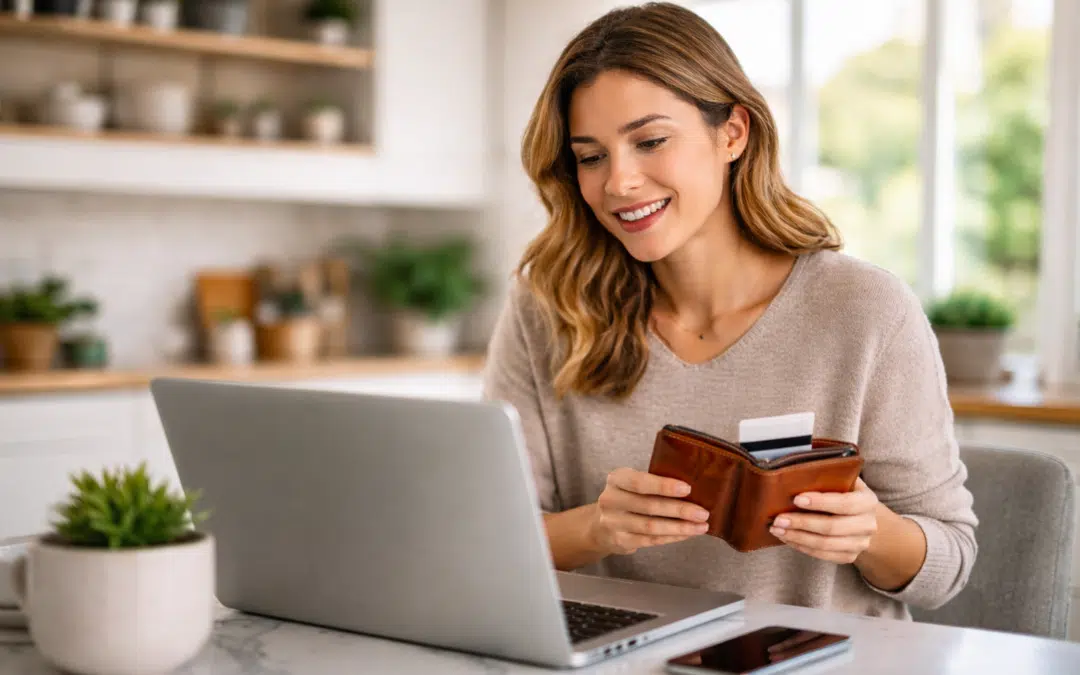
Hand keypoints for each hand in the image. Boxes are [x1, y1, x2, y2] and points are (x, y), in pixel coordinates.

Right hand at [591, 468, 710, 555]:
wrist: (602, 525)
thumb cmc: (627, 498)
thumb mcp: (632, 483)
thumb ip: (654, 482)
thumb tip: (694, 488)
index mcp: (616, 479)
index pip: (639, 482)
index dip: (663, 486)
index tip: (687, 489)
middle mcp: (611, 500)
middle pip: (649, 506)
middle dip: (679, 510)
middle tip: (702, 512)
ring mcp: (613, 523)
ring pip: (651, 526)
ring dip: (680, 527)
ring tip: (701, 526)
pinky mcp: (620, 541)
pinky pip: (650, 540)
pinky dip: (672, 537)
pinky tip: (687, 534)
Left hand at [769, 478, 878, 563]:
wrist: (862, 518)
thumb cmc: (845, 494)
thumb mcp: (844, 480)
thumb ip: (829, 474)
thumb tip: (799, 470)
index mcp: (868, 501)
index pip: (845, 503)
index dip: (820, 502)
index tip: (796, 499)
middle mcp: (868, 525)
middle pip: (832, 527)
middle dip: (802, 523)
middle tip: (778, 519)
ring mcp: (860, 543)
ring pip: (825, 544)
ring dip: (797, 537)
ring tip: (777, 529)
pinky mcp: (850, 556)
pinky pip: (823, 555)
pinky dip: (801, 547)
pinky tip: (787, 538)